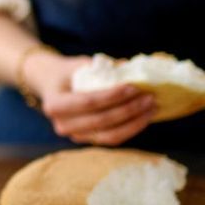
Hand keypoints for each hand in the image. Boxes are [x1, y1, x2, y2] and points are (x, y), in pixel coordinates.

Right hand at [23, 51, 156, 145]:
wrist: (52, 86)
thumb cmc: (67, 72)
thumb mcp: (78, 64)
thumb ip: (100, 67)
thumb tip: (129, 68)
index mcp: (54, 104)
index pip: (88, 102)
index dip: (113, 96)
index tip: (134, 86)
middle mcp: (63, 125)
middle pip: (102, 120)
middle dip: (129, 109)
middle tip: (149, 97)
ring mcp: (75, 136)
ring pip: (110, 135)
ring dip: (135, 122)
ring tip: (152, 108)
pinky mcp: (89, 140)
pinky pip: (113, 138)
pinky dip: (131, 128)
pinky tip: (145, 116)